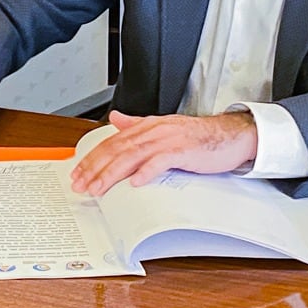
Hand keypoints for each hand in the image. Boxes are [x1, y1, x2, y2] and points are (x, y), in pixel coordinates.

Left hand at [70, 110, 257, 195]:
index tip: (77, 173)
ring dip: (112, 173)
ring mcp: (168, 139)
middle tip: (80, 184)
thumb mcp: (163, 129)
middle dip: (95, 168)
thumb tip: (115, 119)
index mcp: (146, 127)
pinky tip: (135, 183)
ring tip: (98, 188)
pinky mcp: (184, 150)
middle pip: (117, 149)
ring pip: (132, 155)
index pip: (112, 142)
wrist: (230, 135)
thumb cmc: (197, 137)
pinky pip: (161, 161)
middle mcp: (153, 130)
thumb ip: (137, 124)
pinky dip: (147, 172)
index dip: (92, 158)